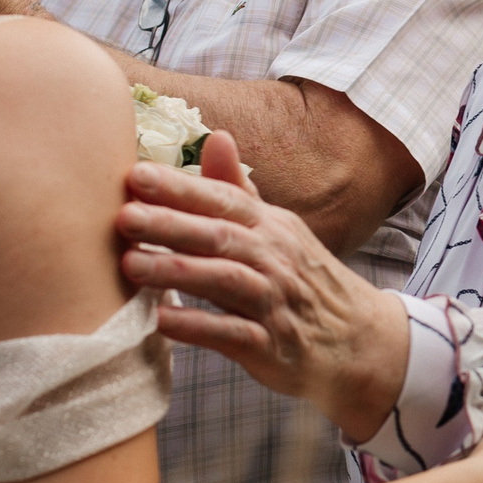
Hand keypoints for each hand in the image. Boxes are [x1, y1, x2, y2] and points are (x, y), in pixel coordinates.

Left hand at [117, 131, 409, 439]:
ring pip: (224, 280)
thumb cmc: (304, 282)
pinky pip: (234, 335)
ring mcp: (275, 303)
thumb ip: (239, 190)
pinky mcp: (273, 347)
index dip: (181, 188)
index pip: (223, 200)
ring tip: (130, 265)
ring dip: (177, 271)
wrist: (360, 342)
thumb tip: (215, 136)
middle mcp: (275, 258)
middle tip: (122, 216)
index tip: (135, 175)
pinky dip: (199, 327)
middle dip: (169, 224)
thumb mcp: (279, 231)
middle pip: (219, 235)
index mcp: (271, 226)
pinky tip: (162, 321)